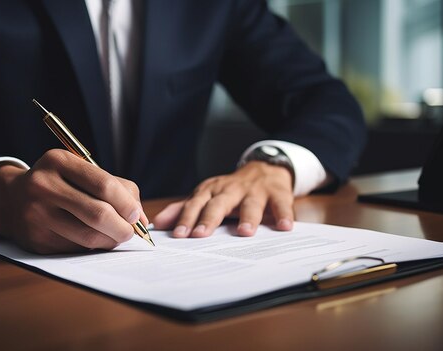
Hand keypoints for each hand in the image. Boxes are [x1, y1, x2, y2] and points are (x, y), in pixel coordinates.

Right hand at [0, 149, 147, 253]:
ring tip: (115, 235)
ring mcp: (37, 215)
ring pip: (89, 237)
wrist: (10, 199)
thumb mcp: (81, 171)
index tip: (136, 215)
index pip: (103, 185)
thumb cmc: (59, 183)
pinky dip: (92, 246)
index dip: (127, 204)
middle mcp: (43, 186)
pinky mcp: (36, 240)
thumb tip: (142, 219)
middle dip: (123, 227)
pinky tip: (93, 238)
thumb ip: (117, 187)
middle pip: (97, 214)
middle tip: (131, 231)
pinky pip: (76, 248)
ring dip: (111, 240)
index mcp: (58, 161)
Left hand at [153, 161, 293, 237]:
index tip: (178, 235)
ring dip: (248, 217)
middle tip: (200, 235)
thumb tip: (157, 224)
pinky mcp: (277, 193)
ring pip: (250, 204)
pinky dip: (284, 215)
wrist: (265, 168)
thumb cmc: (230, 190)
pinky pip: (281, 204)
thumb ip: (184, 209)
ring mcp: (254, 191)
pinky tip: (285, 227)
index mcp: (211, 191)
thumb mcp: (206, 196)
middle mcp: (230, 190)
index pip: (195, 205)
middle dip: (209, 219)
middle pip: (218, 204)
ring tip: (245, 232)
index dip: (186, 219)